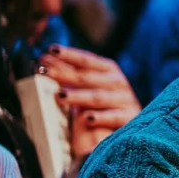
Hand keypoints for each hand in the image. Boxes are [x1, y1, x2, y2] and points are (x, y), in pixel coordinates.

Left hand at [38, 45, 140, 161]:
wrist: (134, 127)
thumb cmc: (105, 105)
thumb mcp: (88, 88)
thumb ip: (70, 76)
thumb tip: (44, 63)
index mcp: (108, 70)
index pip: (86, 60)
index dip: (68, 54)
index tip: (51, 50)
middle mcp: (118, 82)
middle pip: (86, 78)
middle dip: (64, 74)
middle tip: (45, 72)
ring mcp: (124, 100)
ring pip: (97, 97)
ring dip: (78, 96)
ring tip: (60, 96)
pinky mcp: (129, 118)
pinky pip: (113, 117)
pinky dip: (101, 118)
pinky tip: (88, 119)